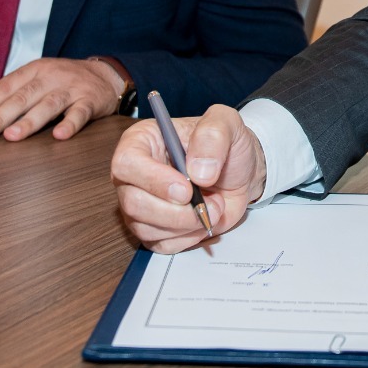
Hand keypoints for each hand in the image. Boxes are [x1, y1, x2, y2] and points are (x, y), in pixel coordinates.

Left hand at [0, 56, 123, 140]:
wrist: (107, 74)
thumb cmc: (65, 81)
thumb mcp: (40, 78)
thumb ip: (17, 93)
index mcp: (34, 70)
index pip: (5, 87)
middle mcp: (51, 76)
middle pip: (23, 96)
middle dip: (1, 116)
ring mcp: (72, 88)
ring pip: (48, 104)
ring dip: (30, 121)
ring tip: (13, 136)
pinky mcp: (91, 100)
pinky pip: (79, 113)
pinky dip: (69, 124)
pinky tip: (59, 135)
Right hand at [112, 104, 267, 252]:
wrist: (240, 172)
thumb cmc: (226, 144)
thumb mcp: (226, 123)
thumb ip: (212, 136)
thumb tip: (197, 171)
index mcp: (143, 141)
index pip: (127, 163)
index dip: (153, 180)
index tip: (186, 189)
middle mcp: (135, 175)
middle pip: (133, 203)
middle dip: (174, 211)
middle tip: (206, 203)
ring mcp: (141, 204)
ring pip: (146, 228)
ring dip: (186, 224)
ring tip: (213, 206)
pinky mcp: (154, 228)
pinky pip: (161, 244)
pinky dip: (188, 237)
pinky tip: (203, 220)